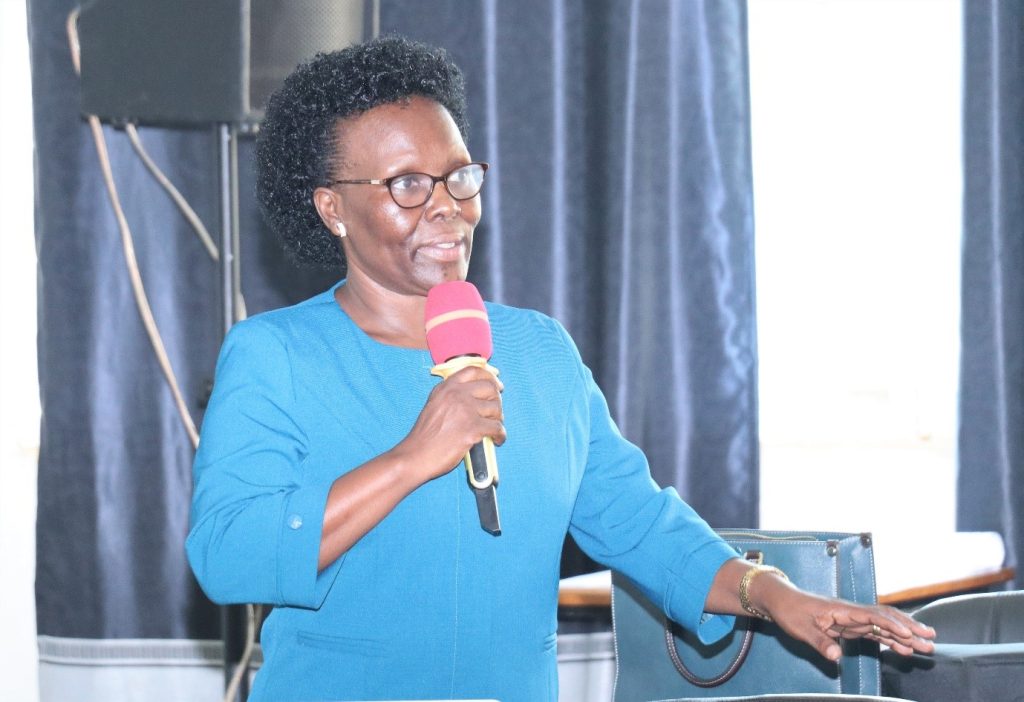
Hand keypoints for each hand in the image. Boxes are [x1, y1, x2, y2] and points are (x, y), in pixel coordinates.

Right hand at [396, 364, 505, 481]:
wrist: (416, 455)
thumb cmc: (425, 436)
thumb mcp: (434, 405)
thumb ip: (452, 396)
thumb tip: (476, 396)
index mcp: (446, 387)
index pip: (474, 371)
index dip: (490, 377)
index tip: (497, 385)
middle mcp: (456, 394)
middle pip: (490, 387)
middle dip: (497, 400)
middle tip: (496, 412)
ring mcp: (465, 410)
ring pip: (496, 408)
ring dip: (498, 419)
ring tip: (493, 428)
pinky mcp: (472, 428)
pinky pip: (497, 427)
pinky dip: (500, 435)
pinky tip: (497, 439)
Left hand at [767, 586, 936, 660]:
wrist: (781, 600)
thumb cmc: (790, 611)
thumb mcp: (801, 628)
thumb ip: (820, 641)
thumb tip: (837, 656)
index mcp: (842, 609)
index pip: (872, 615)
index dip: (892, 624)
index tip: (910, 633)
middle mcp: (851, 612)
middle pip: (885, 618)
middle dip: (909, 627)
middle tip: (931, 639)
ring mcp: (852, 618)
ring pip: (884, 625)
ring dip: (905, 635)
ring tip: (927, 646)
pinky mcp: (849, 625)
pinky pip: (874, 633)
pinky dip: (891, 640)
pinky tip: (904, 649)